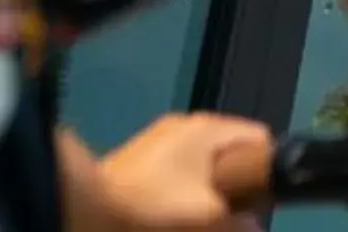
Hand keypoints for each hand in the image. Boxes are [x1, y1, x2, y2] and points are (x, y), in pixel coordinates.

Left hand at [88, 113, 273, 231]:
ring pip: (203, 167)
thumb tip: (255, 227)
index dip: (268, 171)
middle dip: (235, 187)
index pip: (260, 138)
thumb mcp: (205, 219)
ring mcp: (158, 142)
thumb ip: (240, 224)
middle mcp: (185, 125)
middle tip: (229, 219)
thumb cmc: (151, 208)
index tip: (260, 205)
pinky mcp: (137, 162)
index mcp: (208, 127)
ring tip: (198, 222)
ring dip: (207, 195)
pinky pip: (178, 175)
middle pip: (232, 154)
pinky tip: (171, 218)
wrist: (79, 211)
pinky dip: (182, 195)